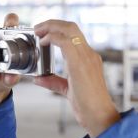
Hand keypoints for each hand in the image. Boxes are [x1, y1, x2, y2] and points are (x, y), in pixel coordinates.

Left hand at [32, 20, 119, 137]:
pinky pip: (65, 42)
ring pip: (69, 30)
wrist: (99, 114)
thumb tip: (39, 78)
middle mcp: (89, 54)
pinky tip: (43, 42)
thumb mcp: (68, 90)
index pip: (74, 35)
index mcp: (89, 59)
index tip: (44, 32)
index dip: (58, 29)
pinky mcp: (80, 63)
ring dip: (51, 27)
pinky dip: (52, 38)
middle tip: (38, 27)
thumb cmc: (88, 105)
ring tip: (38, 30)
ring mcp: (86, 57)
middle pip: (72, 27)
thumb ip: (55, 82)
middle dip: (53, 23)